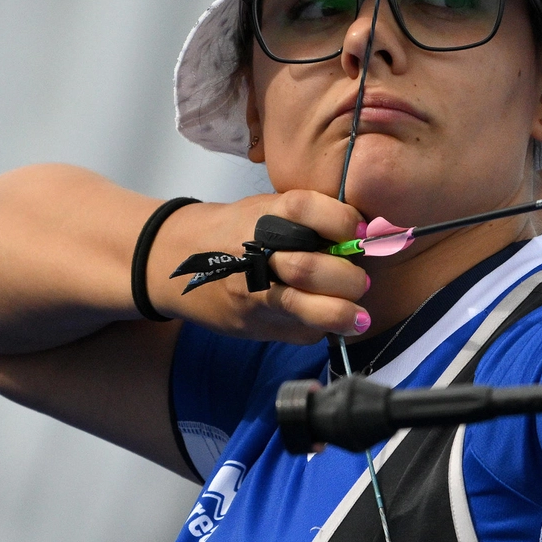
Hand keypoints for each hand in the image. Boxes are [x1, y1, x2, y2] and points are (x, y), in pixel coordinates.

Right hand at [156, 190, 368, 343]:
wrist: (174, 263)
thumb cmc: (235, 231)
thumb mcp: (267, 210)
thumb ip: (311, 219)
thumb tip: (368, 236)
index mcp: (262, 216)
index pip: (305, 209)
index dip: (343, 221)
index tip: (363, 233)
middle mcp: (255, 253)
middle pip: (310, 267)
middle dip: (349, 279)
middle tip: (361, 281)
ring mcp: (251, 294)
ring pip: (307, 309)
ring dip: (344, 314)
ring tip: (359, 316)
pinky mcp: (252, 325)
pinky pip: (301, 332)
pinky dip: (322, 328)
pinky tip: (325, 321)